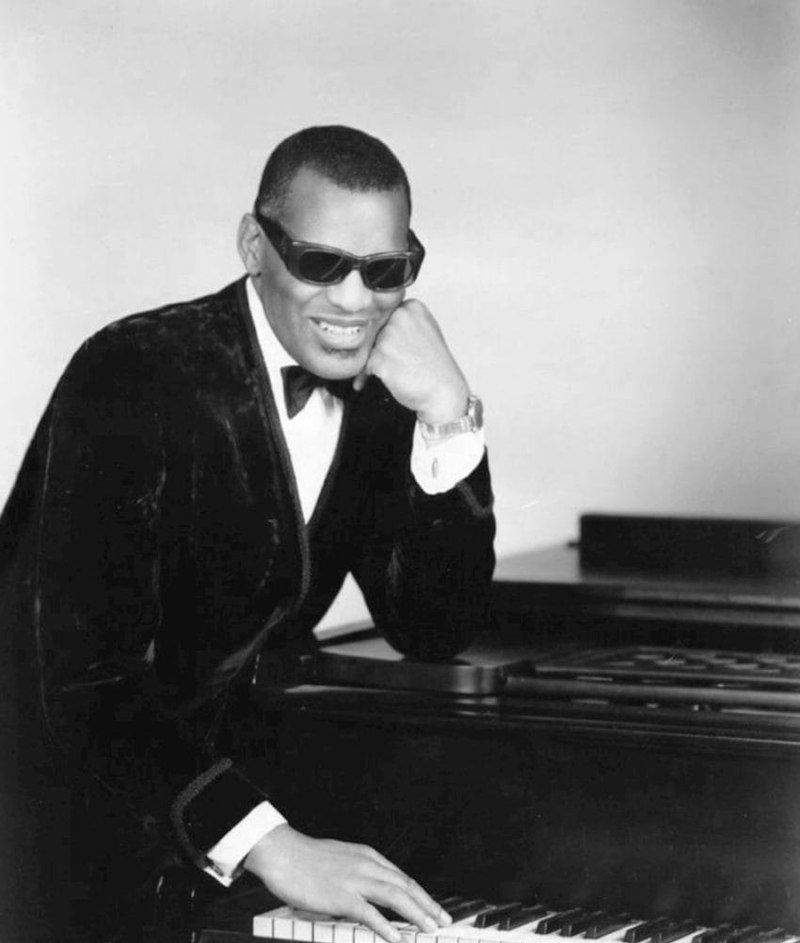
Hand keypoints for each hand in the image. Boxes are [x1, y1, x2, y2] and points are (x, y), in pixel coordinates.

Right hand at [243, 824, 451, 942]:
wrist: (281, 852)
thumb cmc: (304, 859)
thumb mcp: (339, 860)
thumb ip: (356, 873)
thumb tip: (367, 892)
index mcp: (366, 856)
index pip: (401, 877)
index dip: (420, 893)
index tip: (433, 906)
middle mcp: (366, 865)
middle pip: (405, 886)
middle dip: (428, 904)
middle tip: (444, 919)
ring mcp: (355, 880)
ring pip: (396, 897)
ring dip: (417, 914)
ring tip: (431, 929)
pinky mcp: (341, 896)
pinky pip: (370, 914)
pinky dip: (387, 926)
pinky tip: (398, 938)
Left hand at [354, 300, 470, 425]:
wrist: (444, 392)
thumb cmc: (436, 368)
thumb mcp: (425, 332)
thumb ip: (404, 323)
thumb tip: (377, 323)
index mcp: (413, 307)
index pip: (386, 316)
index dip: (391, 335)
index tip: (404, 347)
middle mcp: (400, 316)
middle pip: (375, 331)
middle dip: (381, 347)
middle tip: (403, 360)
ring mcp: (389, 336)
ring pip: (369, 348)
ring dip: (377, 361)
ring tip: (400, 370)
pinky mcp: (379, 356)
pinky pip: (366, 365)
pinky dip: (374, 375)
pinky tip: (394, 377)